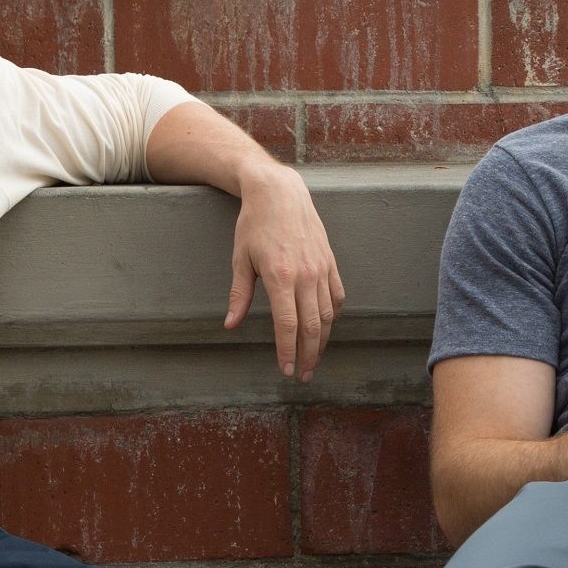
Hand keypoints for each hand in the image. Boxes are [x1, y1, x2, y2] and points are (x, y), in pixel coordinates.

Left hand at [224, 164, 344, 379]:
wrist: (280, 192)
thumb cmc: (255, 224)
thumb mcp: (240, 258)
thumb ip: (239, 295)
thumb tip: (231, 324)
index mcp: (280, 276)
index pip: (288, 324)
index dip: (288, 351)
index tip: (287, 369)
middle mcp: (305, 275)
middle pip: (312, 327)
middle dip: (308, 355)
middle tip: (302, 374)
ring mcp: (321, 269)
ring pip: (327, 316)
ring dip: (322, 341)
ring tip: (314, 358)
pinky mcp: (330, 263)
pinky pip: (336, 297)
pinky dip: (332, 317)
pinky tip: (325, 328)